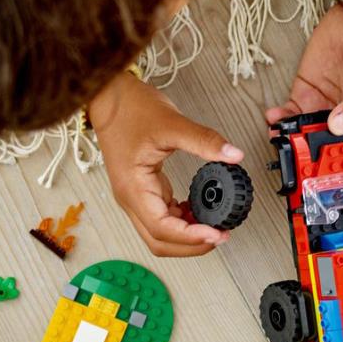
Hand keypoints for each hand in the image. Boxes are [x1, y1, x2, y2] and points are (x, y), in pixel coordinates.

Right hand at [89, 73, 243, 257]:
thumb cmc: (130, 109)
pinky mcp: (142, 189)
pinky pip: (161, 216)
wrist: (109, 96)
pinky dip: (181, 220)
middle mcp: (131, 198)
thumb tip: (233, 155)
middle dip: (190, 245)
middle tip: (219, 236)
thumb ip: (204, 141)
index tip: (214, 234)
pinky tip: (199, 211)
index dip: (190, 237)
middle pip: (159, 241)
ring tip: (214, 226)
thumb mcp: (172, 123)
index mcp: (133, 188)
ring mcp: (135, 196)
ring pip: (159, 232)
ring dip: (186, 235)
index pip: (162, 228)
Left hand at [265, 2, 342, 155]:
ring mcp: (325, 108)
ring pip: (306, 137)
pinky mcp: (306, 93)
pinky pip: (291, 115)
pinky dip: (281, 121)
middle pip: (330, 153)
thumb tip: (339, 125)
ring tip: (283, 146)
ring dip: (293, 144)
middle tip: (300, 169)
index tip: (335, 189)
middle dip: (314, 163)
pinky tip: (275, 120)